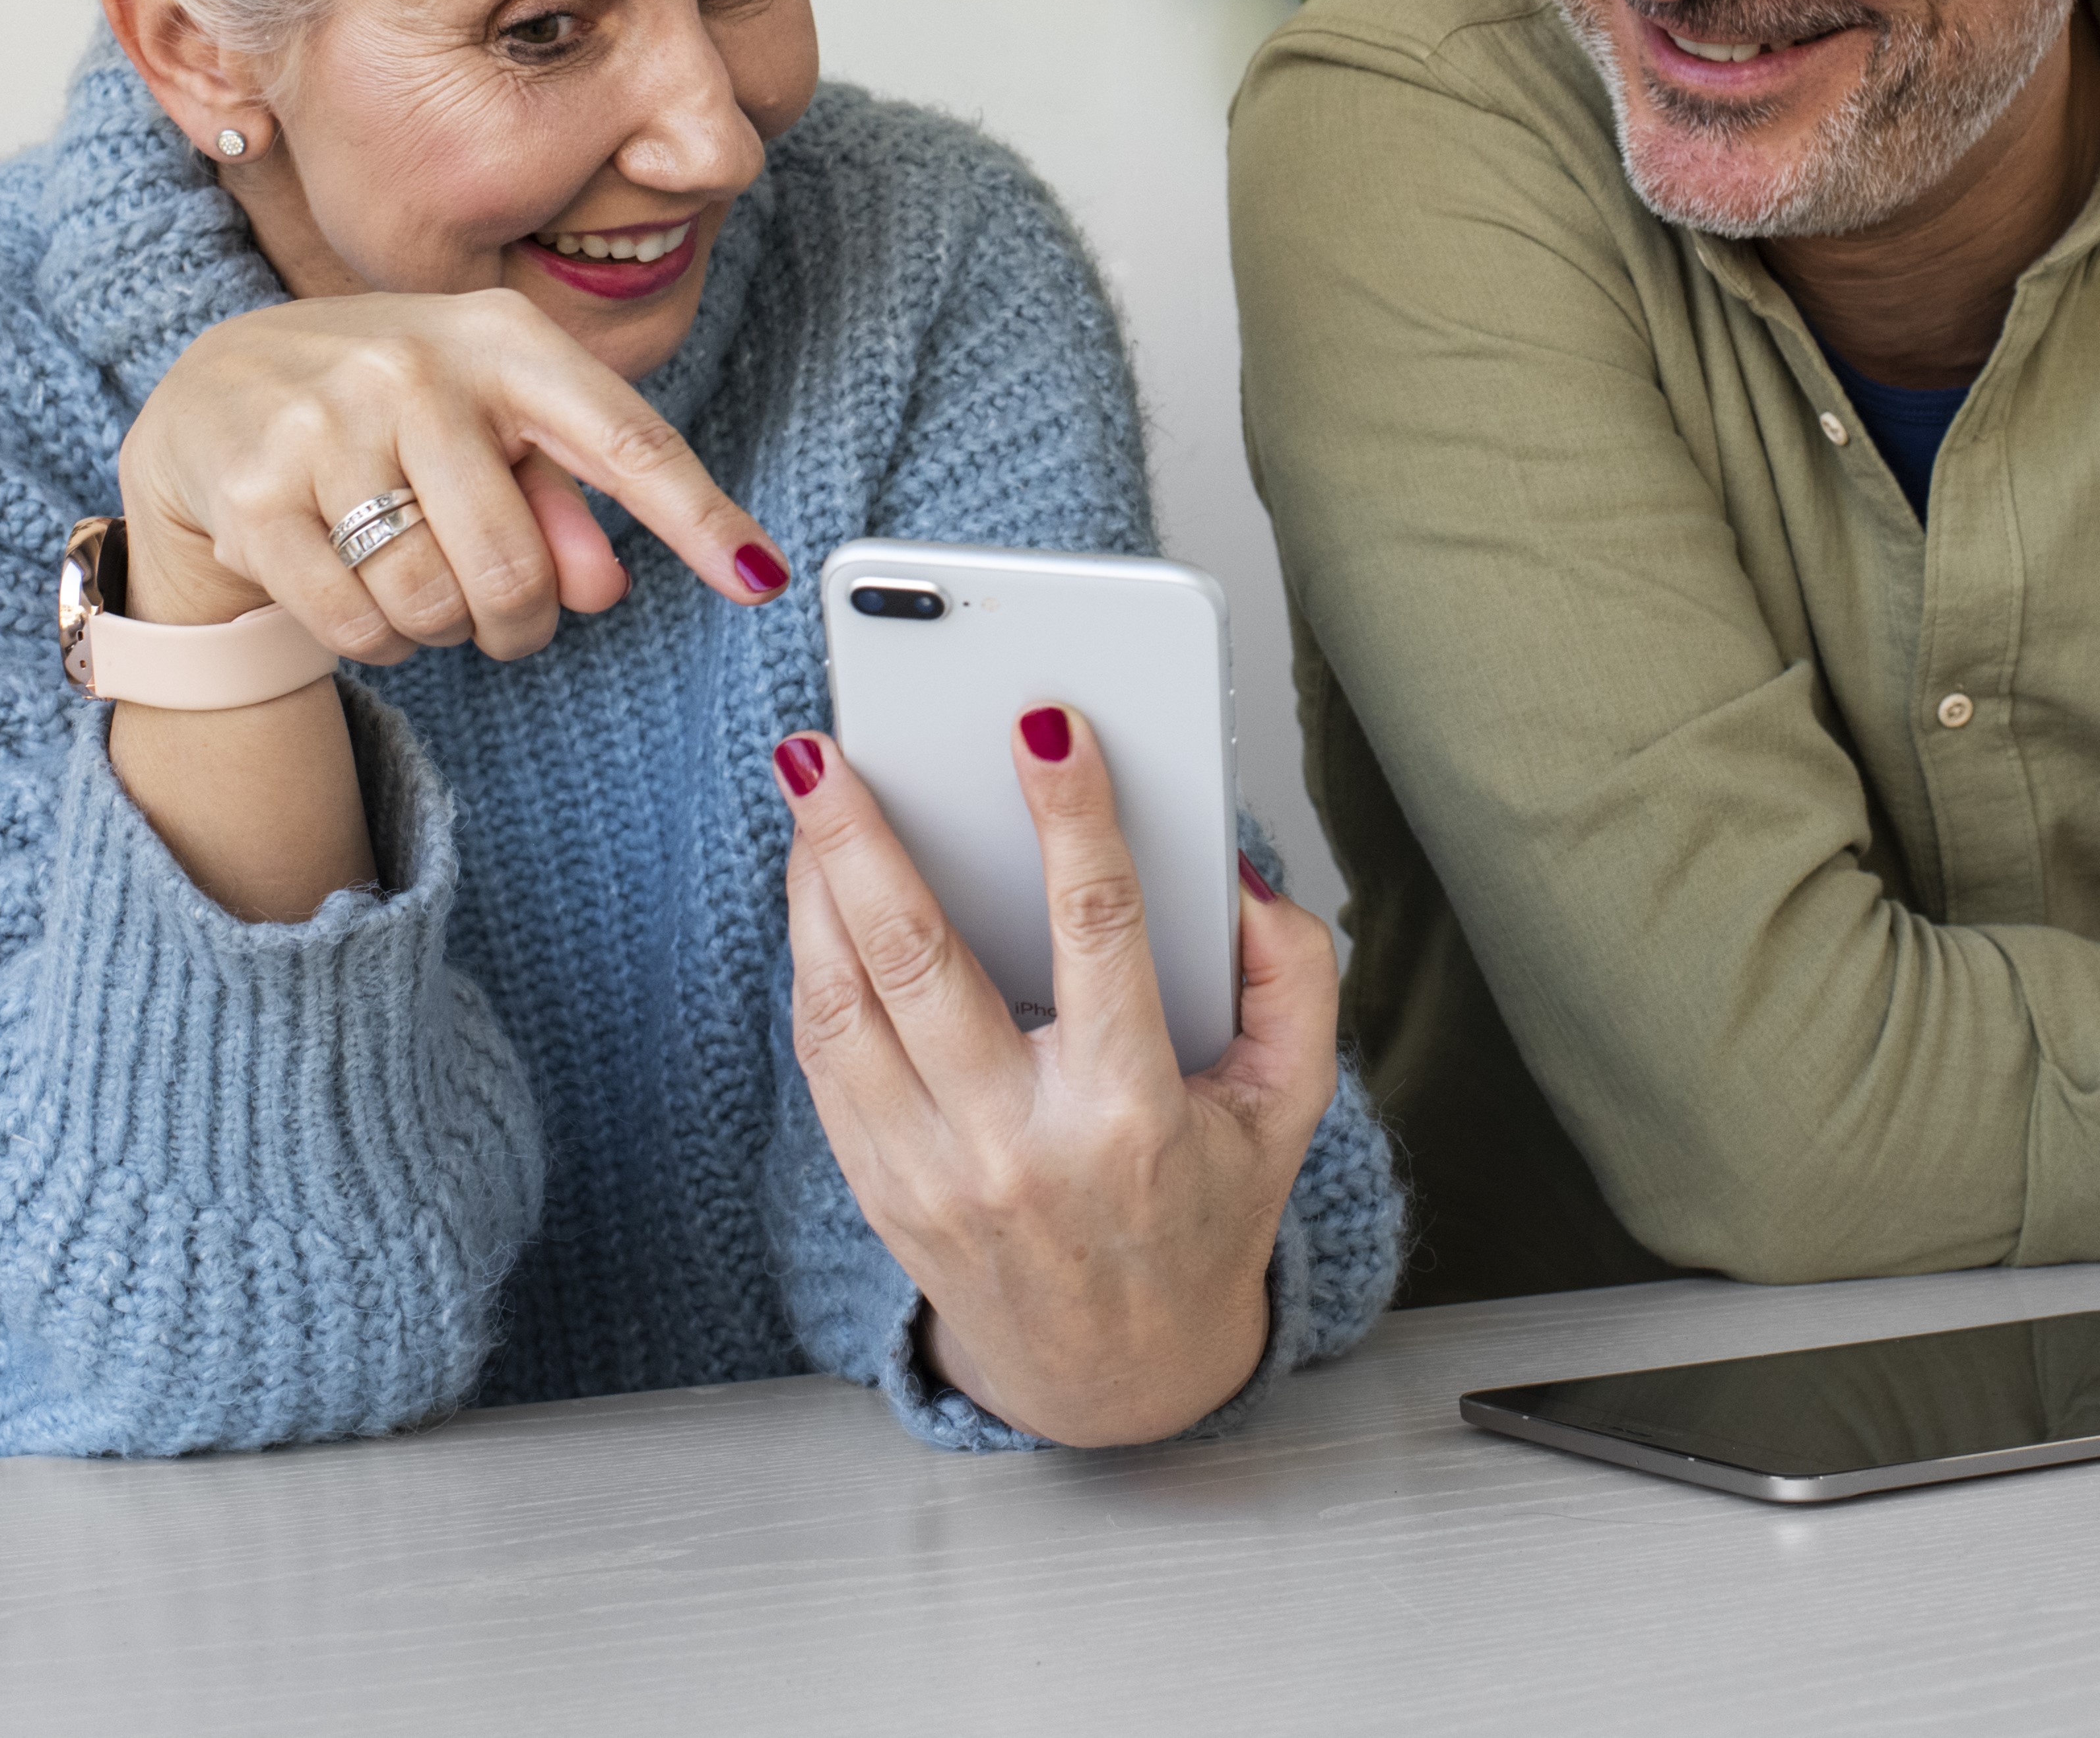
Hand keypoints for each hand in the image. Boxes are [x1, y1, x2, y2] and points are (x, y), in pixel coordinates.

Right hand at [117, 288, 787, 653]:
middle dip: (518, 621)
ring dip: (437, 631)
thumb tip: (601, 588)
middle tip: (497, 612)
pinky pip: (357, 627)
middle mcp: (415, 366)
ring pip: (433, 606)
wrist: (217, 388)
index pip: (623, 439)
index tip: (763, 578)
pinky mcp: (251, 493)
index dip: (699, 517)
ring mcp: (325, 424)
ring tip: (409, 576)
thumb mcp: (487, 429)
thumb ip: (560, 502)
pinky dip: (374, 641)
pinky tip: (354, 589)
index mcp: (501, 339)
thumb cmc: (390, 414)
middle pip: (515, 566)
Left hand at [772, 707, 1338, 1446]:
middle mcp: (1017, 1146)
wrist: (1114, 1375)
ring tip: (807, 792)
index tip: (1045, 724)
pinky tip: (813, 890)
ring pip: (846, 1003)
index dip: (1075, 818)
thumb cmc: (1201, 1213)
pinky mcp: (878, 1187)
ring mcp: (931, 1174)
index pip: (1100, 933)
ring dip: (814, 887)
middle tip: (830, 746)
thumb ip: (1292, 979)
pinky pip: (824, 1054)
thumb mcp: (1289, 1106)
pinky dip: (810, 962)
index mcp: (1130, 1116)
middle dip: (867, 838)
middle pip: (921, 962)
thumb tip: (1235, 876)